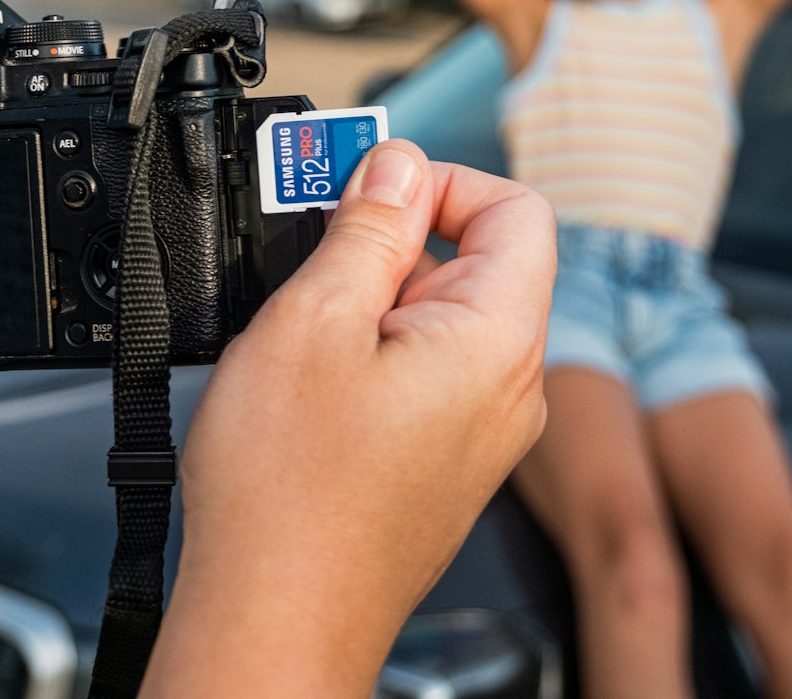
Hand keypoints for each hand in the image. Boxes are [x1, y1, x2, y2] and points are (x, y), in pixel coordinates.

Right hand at [143, 141, 554, 698]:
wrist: (274, 627)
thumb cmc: (289, 500)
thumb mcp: (314, 321)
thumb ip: (369, 228)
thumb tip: (396, 165)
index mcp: (498, 339)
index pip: (517, 208)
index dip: (441, 180)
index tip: (369, 190)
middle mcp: (510, 386)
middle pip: (478, 260)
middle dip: (394, 239)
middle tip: (311, 248)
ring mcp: (484, 429)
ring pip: (445, 317)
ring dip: (376, 296)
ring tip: (301, 322)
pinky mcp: (448, 459)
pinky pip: (431, 370)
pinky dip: (378, 348)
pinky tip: (315, 373)